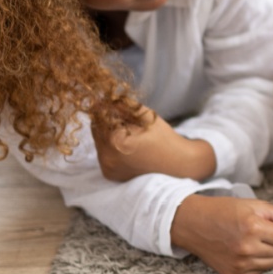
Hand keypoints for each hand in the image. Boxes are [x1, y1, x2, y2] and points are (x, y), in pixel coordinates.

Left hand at [93, 107, 215, 182]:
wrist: (176, 163)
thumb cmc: (162, 137)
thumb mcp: (144, 114)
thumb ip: (121, 104)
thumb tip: (101, 99)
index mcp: (114, 139)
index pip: (99, 115)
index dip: (108, 108)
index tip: (119, 108)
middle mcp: (106, 156)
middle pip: (96, 129)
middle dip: (107, 123)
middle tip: (127, 124)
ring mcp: (107, 167)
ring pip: (99, 142)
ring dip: (108, 136)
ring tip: (130, 138)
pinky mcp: (109, 174)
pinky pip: (104, 155)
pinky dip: (111, 149)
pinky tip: (128, 149)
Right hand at [169, 194, 272, 273]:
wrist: (193, 223)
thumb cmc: (224, 211)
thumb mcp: (255, 206)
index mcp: (253, 227)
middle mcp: (246, 248)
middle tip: (265, 230)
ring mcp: (239, 264)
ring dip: (270, 252)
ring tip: (255, 239)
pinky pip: (259, 272)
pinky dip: (258, 262)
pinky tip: (245, 250)